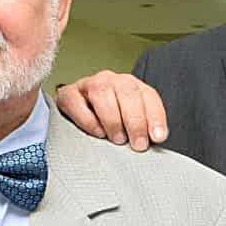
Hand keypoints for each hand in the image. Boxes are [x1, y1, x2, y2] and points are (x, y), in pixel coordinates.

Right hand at [54, 71, 168, 150]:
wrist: (76, 112)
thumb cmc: (107, 121)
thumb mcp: (128, 124)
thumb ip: (142, 129)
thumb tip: (154, 141)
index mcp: (131, 86)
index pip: (148, 96)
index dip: (155, 117)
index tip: (157, 137)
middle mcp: (111, 81)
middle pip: (127, 92)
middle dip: (135, 121)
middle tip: (138, 144)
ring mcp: (89, 85)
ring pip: (102, 93)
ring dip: (113, 120)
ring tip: (118, 139)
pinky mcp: (68, 95)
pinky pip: (77, 102)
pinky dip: (88, 120)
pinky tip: (98, 133)